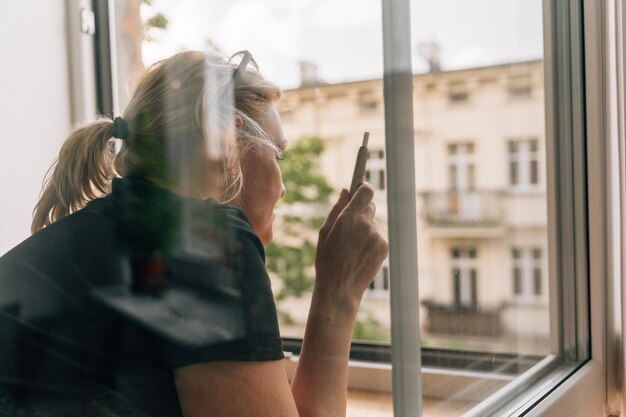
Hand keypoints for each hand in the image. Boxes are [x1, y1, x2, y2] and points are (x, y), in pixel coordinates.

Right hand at [314, 184, 388, 306]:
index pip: (366, 191)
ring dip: (365, 229)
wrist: (340, 288)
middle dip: (361, 211)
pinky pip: (377, 236)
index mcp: (349, 218)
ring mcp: (377, 236)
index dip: (363, 189)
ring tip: (351, 248)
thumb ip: (336, 209)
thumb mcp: (325, 232)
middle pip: (370, 206)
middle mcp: (366, 224)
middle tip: (349, 226)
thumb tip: (345, 191)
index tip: (359, 190)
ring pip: (373, 224)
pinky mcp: (384, 247)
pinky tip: (359, 254)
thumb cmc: (327, 260)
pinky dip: (370, 241)